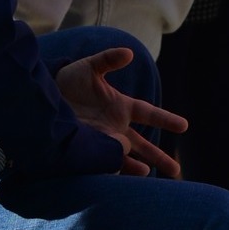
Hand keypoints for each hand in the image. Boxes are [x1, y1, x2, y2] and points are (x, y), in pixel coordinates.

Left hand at [53, 47, 186, 177]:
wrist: (44, 100)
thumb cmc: (69, 81)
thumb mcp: (90, 67)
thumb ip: (109, 60)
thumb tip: (129, 53)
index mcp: (121, 106)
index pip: (149, 114)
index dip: (166, 119)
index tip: (184, 126)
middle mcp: (116, 126)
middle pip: (143, 144)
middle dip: (159, 156)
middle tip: (176, 171)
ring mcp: (103, 139)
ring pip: (126, 157)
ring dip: (137, 166)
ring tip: (148, 175)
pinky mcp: (88, 149)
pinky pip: (104, 162)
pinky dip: (112, 169)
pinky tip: (119, 176)